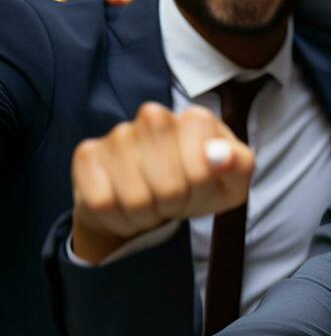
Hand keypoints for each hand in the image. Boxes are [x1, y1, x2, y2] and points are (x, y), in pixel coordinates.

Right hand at [71, 104, 253, 263]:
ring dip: (147, 215)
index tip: (199, 188)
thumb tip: (223, 156)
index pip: (201, 170)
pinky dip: (119, 218)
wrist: (149, 199)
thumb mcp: (231, 182)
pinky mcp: (88, 154)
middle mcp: (155, 117)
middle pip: (169, 188)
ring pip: (135, 199)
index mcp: (196, 120)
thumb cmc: (196, 186)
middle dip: (175, 205)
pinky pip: (102, 203)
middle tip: (174, 200)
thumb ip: (238, 166)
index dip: (201, 191)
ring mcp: (119, 133)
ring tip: (152, 204)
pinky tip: (125, 206)